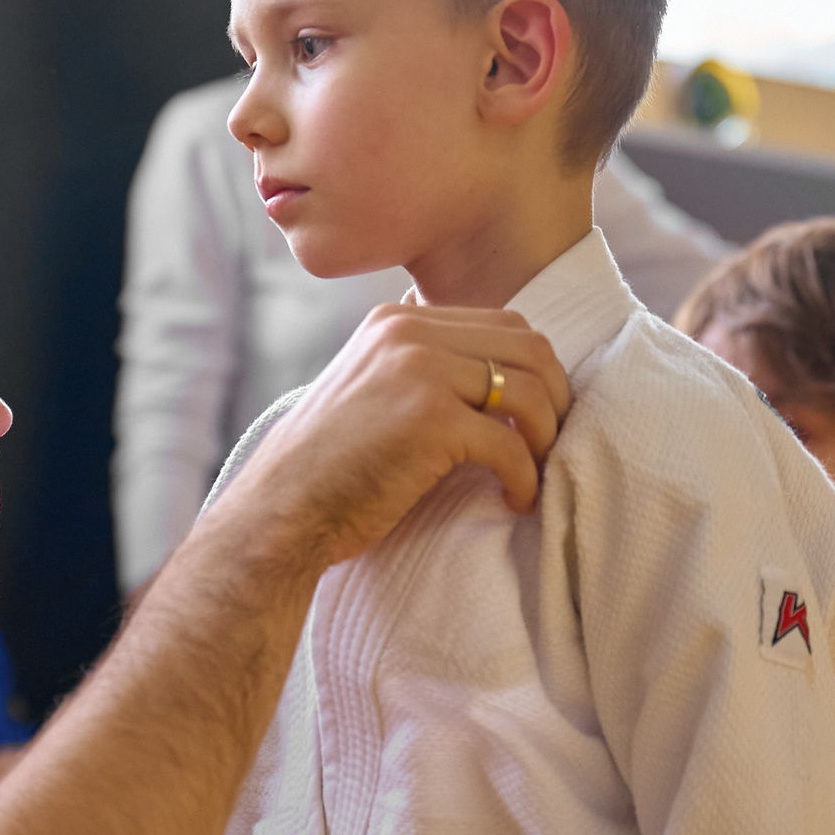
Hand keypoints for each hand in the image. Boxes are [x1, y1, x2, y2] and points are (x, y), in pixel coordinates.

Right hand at [216, 303, 569, 574]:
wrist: (280, 512)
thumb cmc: (329, 469)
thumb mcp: (370, 391)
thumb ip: (420, 370)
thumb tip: (496, 378)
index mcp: (397, 322)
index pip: (504, 323)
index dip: (536, 370)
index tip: (539, 415)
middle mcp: (408, 334)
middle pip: (529, 347)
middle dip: (554, 397)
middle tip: (550, 444)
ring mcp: (418, 372)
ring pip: (528, 390)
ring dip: (545, 438)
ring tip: (535, 473)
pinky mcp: (430, 421)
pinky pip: (510, 444)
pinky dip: (526, 477)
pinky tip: (516, 500)